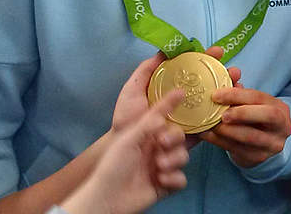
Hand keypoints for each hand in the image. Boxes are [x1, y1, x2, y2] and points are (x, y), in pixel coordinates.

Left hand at [60, 91, 189, 213]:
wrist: (108, 198)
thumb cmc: (113, 166)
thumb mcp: (128, 140)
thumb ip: (147, 124)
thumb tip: (164, 116)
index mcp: (145, 135)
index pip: (162, 116)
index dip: (171, 104)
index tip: (182, 92)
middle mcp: (155, 149)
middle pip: (178, 137)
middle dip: (174, 138)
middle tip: (163, 144)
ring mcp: (162, 166)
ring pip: (182, 157)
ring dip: (173, 160)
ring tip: (159, 167)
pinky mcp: (166, 184)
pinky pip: (181, 179)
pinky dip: (174, 179)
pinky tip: (161, 180)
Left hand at [116, 47, 239, 151]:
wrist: (124, 156)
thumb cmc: (125, 123)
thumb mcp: (132, 92)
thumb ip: (147, 71)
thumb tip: (165, 50)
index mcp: (172, 93)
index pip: (193, 73)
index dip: (206, 61)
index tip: (218, 51)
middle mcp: (184, 109)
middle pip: (210, 91)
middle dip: (226, 80)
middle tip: (234, 73)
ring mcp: (189, 127)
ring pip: (214, 113)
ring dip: (225, 102)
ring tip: (231, 95)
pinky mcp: (190, 145)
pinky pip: (206, 137)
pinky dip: (218, 125)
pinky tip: (224, 117)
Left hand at [201, 83, 290, 167]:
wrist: (264, 145)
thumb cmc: (255, 119)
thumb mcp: (252, 105)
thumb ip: (241, 90)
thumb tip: (232, 72)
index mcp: (280, 108)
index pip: (260, 98)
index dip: (237, 95)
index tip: (216, 95)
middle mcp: (282, 126)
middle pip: (267, 116)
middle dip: (241, 113)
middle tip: (220, 114)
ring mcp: (272, 144)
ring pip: (250, 136)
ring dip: (227, 130)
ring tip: (209, 125)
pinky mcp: (258, 158)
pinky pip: (237, 149)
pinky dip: (219, 141)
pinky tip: (206, 135)